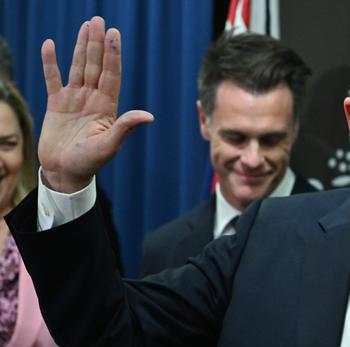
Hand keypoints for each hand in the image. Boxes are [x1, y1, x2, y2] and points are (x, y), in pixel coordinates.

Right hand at [39, 16, 152, 192]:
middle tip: (99, 20)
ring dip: (81, 46)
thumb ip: (125, 127)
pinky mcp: (56, 104)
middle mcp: (92, 99)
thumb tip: (148, 116)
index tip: (115, 34)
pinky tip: (50, 44)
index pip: (111, 75)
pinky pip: (53, 78)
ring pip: (78, 67)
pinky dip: (50, 62)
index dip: (113, 54)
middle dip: (98, 43)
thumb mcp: (109, 145)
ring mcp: (74, 100)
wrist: (65, 172)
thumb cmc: (89, 163)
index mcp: (107, 107)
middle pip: (96, 65)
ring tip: (86, 25)